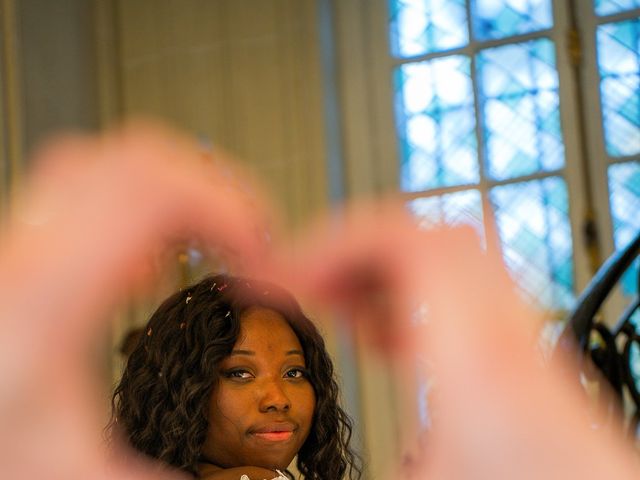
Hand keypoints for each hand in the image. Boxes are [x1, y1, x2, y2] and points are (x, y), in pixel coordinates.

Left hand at [0, 122, 271, 479]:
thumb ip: (155, 478)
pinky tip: (160, 259)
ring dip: (181, 188)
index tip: (261, 251)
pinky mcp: (28, 250)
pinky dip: (146, 206)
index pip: (152, 195)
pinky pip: (92, 189)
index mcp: (44, 301)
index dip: (226, 208)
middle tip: (251, 233)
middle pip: (138, 158)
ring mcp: (24, 243)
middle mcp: (27, 256)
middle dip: (216, 188)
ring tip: (214, 236)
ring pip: (112, 160)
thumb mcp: (72, 473)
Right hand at [277, 202, 638, 478]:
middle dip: (356, 253)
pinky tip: (392, 341)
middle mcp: (510, 335)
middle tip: (311, 282)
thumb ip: (338, 461)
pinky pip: (469, 297)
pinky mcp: (528, 361)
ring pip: (452, 262)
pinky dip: (416, 299)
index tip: (292, 267)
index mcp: (477, 356)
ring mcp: (525, 342)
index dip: (338, 240)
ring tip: (343, 306)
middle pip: (430, 238)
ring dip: (386, 274)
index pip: (411, 240)